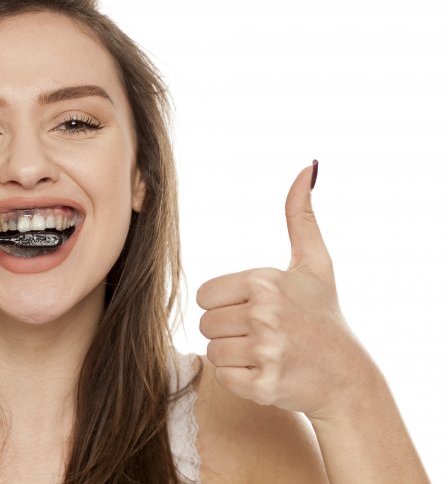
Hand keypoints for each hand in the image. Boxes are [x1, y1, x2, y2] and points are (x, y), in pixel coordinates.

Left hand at [197, 162, 373, 418]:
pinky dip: (239, 378)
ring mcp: (265, 351)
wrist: (347, 376)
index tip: (252, 309)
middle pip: (204, 323)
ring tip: (266, 351)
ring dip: (233, 354)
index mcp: (265, 281)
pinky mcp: (263, 384)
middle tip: (262, 333)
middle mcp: (265, 314)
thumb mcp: (315, 263)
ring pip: (212, 350)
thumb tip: (307, 167)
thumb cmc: (323, 315)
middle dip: (228, 329)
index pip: (204, 294)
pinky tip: (266, 371)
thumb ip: (300, 217)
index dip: (223, 303)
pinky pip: (222, 376)